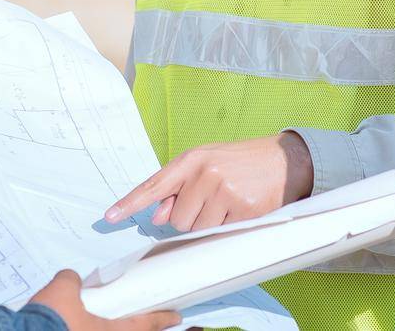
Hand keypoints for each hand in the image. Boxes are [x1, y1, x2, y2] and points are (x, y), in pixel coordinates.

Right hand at [25, 269, 178, 329]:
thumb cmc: (50, 322)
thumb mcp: (63, 289)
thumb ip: (72, 281)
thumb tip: (71, 280)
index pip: (147, 324)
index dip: (163, 319)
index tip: (176, 317)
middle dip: (140, 327)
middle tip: (147, 318)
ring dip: (114, 329)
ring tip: (111, 319)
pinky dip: (92, 329)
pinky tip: (82, 323)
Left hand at [102, 133, 312, 232]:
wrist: (285, 160)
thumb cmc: (241, 162)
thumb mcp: (208, 164)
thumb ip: (179, 187)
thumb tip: (155, 216)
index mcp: (192, 159)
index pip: (154, 185)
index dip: (130, 203)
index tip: (109, 217)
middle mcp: (206, 173)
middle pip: (176, 219)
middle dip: (190, 217)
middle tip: (212, 202)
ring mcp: (225, 191)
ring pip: (197, 230)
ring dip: (209, 225)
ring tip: (228, 204)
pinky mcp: (244, 209)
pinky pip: (220, 234)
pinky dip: (227, 229)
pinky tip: (240, 210)